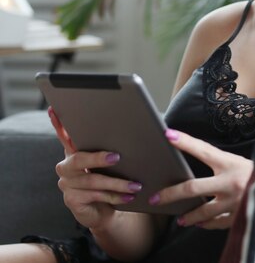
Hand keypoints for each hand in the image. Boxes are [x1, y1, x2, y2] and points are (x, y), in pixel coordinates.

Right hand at [48, 107, 142, 229]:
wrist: (104, 210)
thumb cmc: (108, 181)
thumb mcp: (108, 163)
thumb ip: (108, 149)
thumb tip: (127, 135)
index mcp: (73, 152)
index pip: (64, 135)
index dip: (58, 124)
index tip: (53, 110)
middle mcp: (66, 166)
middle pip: (79, 159)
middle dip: (98, 158)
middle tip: (117, 157)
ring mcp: (66, 184)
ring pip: (93, 180)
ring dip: (117, 183)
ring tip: (135, 184)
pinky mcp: (71, 200)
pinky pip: (95, 196)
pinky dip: (114, 196)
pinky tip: (128, 197)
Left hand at [149, 129, 253, 229]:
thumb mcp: (243, 162)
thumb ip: (222, 164)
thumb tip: (199, 158)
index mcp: (231, 163)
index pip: (202, 150)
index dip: (185, 142)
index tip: (168, 135)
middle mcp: (230, 183)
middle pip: (193, 188)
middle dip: (172, 193)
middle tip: (156, 196)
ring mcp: (234, 203)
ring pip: (203, 211)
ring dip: (188, 214)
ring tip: (179, 217)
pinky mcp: (239, 219)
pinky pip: (217, 223)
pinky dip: (206, 224)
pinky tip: (198, 223)